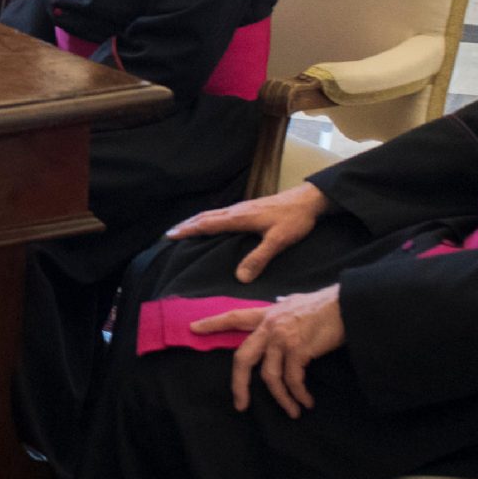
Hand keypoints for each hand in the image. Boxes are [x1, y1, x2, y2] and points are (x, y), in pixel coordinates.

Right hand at [166, 181, 327, 282]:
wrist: (308, 200)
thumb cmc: (294, 220)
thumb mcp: (278, 241)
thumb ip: (259, 258)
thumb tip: (240, 278)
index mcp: (240, 218)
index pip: (208, 224)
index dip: (189, 230)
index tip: (170, 235)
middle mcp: (237, 211)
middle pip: (206, 217)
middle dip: (186, 225)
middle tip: (169, 234)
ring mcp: (242, 208)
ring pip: (213, 214)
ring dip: (196, 220)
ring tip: (183, 228)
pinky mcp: (249, 209)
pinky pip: (221, 214)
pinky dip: (208, 219)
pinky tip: (211, 224)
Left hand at [191, 284, 345, 415]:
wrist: (348, 305)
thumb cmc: (325, 306)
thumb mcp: (296, 303)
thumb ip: (283, 311)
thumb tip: (280, 305)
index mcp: (267, 315)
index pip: (234, 317)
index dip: (213, 323)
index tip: (193, 329)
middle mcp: (270, 326)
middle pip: (243, 358)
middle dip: (239, 384)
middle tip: (240, 404)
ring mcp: (282, 338)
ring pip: (269, 376)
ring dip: (281, 398)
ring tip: (292, 411)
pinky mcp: (298, 350)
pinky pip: (292, 380)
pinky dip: (298, 394)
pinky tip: (305, 402)